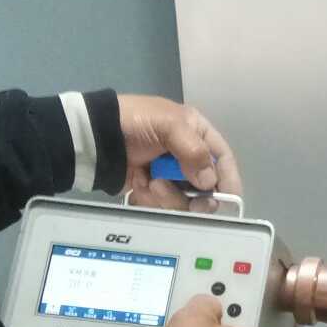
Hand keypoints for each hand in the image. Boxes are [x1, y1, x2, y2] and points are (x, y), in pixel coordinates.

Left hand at [118, 95, 241, 208]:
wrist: (96, 136)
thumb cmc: (136, 122)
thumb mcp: (170, 125)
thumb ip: (195, 152)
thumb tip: (209, 183)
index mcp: (196, 132)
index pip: (222, 158)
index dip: (229, 178)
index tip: (230, 199)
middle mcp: (186, 154)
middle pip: (206, 185)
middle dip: (197, 196)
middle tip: (191, 203)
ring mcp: (168, 173)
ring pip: (184, 199)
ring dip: (170, 196)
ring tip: (151, 184)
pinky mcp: (151, 188)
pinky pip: (162, 203)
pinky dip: (152, 198)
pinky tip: (140, 184)